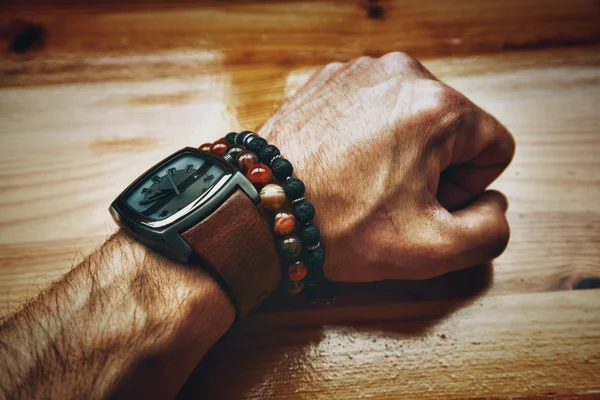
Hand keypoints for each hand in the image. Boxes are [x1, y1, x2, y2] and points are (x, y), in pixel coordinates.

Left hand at [259, 53, 514, 281]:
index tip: (427, 206)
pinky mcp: (329, 79)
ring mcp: (360, 72)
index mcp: (437, 107)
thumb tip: (492, 202)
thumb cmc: (337, 226)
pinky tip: (343, 166)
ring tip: (364, 184)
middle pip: (453, 128)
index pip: (494, 146)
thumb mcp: (433, 249)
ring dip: (403, 153)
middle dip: (436, 169)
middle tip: (393, 201)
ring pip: (413, 117)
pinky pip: (374, 109)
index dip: (469, 188)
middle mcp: (401, 74)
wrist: (258, 210)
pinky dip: (369, 137)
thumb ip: (491, 229)